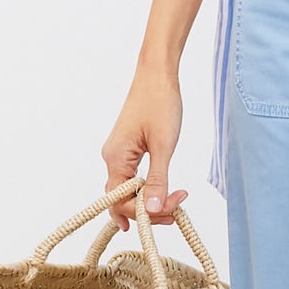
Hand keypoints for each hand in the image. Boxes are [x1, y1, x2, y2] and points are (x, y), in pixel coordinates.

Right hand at [102, 71, 187, 231]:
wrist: (156, 75)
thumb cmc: (160, 104)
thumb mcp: (163, 146)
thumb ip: (156, 181)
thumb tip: (150, 211)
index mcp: (115, 158)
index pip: (119, 202)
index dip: (144, 213)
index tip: (172, 208)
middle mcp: (111, 159)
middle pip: (122, 199)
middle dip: (149, 209)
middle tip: (177, 207)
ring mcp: (118, 154)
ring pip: (128, 190)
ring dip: (150, 199)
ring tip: (175, 199)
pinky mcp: (127, 149)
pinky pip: (132, 177)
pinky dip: (147, 187)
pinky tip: (161, 191)